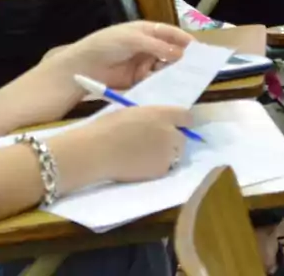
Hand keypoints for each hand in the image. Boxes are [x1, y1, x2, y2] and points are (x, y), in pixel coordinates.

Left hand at [40, 21, 192, 101]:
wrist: (83, 66)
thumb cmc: (105, 45)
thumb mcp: (131, 39)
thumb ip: (156, 46)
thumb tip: (180, 54)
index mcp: (146, 31)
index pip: (171, 34)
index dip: (185, 41)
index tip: (202, 51)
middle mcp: (148, 47)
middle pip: (171, 52)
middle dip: (184, 60)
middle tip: (201, 71)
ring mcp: (143, 64)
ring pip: (166, 69)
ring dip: (176, 74)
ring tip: (191, 82)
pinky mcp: (139, 80)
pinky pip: (156, 82)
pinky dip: (165, 85)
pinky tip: (174, 91)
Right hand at [58, 105, 191, 183]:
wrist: (98, 151)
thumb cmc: (107, 127)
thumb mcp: (131, 113)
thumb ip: (149, 118)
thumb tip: (157, 123)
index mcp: (161, 114)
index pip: (186, 117)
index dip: (181, 122)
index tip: (176, 126)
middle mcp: (169, 134)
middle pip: (182, 138)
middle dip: (172, 140)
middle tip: (154, 143)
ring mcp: (167, 154)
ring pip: (175, 154)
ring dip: (166, 154)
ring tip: (144, 154)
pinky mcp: (161, 171)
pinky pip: (165, 167)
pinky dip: (156, 166)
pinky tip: (139, 164)